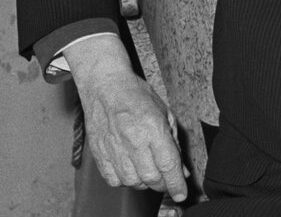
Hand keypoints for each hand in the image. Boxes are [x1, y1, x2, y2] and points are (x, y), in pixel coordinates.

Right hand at [64, 35, 188, 201]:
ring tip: (149, 171)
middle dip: (163, 185)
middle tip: (167, 181)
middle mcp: (132, 140)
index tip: (181, 194)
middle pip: (151, 178)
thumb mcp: (165, 114)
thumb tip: (181, 170)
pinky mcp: (99, 152)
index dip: (176, 184)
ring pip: (132, 182)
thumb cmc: (137, 96)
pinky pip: (113, 179)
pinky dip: (125, 180)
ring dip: (144, 183)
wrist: (106, 86)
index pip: (167, 165)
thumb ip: (174, 144)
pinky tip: (131, 169)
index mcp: (152, 128)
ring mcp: (113, 147)